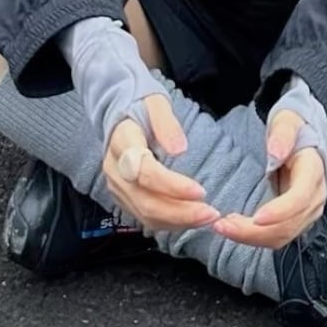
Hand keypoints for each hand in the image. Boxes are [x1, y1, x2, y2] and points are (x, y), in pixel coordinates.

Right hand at [103, 92, 220, 233]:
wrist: (121, 118)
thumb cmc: (142, 109)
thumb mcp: (156, 103)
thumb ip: (166, 123)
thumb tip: (179, 150)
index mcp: (122, 143)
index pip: (145, 172)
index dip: (172, 186)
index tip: (200, 191)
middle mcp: (116, 171)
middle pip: (145, 201)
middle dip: (179, 212)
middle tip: (210, 213)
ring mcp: (118, 188)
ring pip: (145, 214)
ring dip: (178, 221)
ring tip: (206, 217)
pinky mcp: (124, 198)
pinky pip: (145, 217)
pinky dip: (170, 223)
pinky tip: (191, 219)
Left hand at [212, 109, 326, 249]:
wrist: (302, 138)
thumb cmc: (292, 129)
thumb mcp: (287, 122)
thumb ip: (283, 134)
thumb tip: (275, 153)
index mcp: (313, 173)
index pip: (299, 199)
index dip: (279, 212)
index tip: (256, 218)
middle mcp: (314, 198)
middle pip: (288, 225)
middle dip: (256, 231)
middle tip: (224, 225)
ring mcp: (306, 213)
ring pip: (281, 237)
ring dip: (252, 238)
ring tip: (224, 228)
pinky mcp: (295, 220)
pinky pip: (276, 237)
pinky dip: (255, 238)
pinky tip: (234, 229)